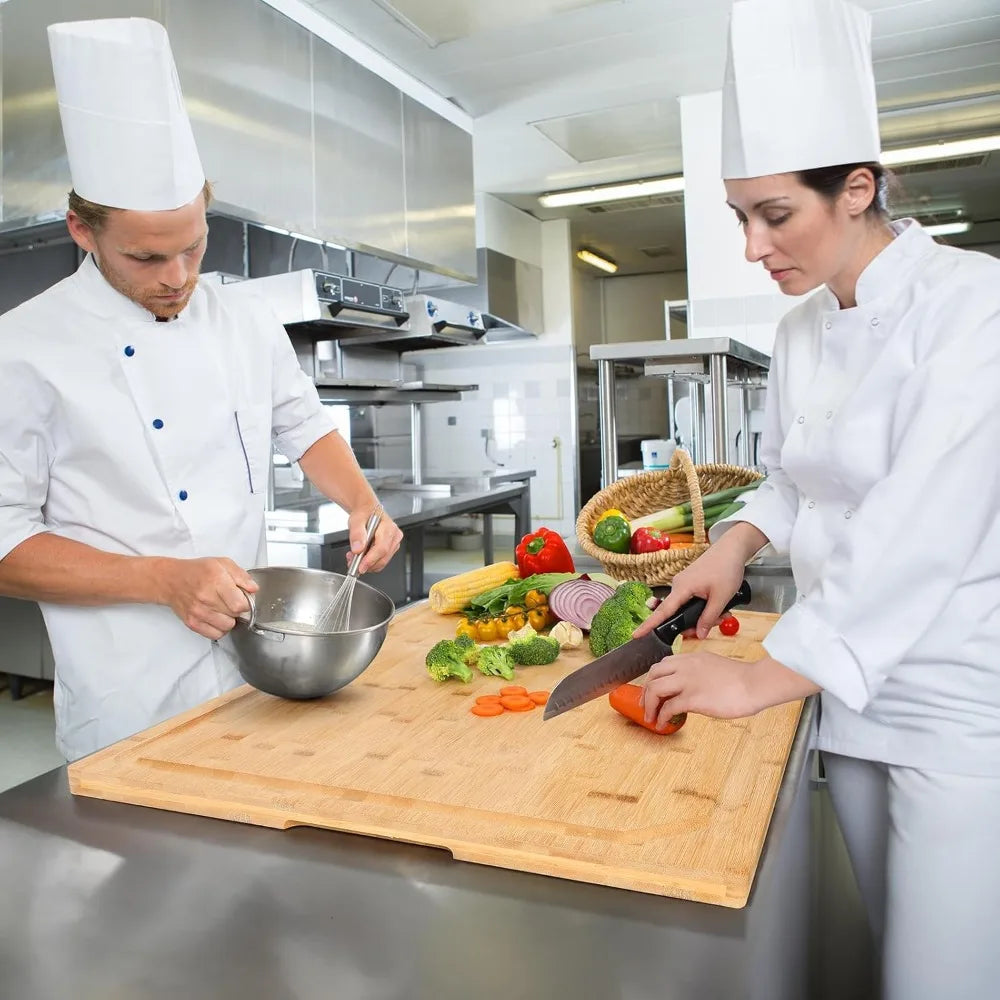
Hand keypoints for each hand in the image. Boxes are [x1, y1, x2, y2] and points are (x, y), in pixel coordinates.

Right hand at [158, 557, 257, 639]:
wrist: (171, 580)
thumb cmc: (197, 571)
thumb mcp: (222, 564)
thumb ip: (241, 575)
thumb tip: (254, 589)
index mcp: (216, 580)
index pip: (240, 604)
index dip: (246, 602)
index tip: (243, 598)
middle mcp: (206, 597)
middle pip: (235, 615)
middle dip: (237, 609)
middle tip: (231, 601)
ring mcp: (198, 612)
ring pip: (227, 626)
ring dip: (229, 619)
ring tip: (222, 609)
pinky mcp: (192, 623)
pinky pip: (215, 635)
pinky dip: (219, 628)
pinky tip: (216, 618)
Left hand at [347, 506, 402, 573]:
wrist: (366, 511)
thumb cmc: (364, 514)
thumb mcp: (356, 520)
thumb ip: (357, 534)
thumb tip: (358, 549)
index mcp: (388, 527)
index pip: (382, 548)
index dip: (371, 559)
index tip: (360, 567)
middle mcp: (394, 536)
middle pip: (383, 557)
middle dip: (367, 564)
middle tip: (352, 562)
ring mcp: (394, 543)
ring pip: (382, 561)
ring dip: (367, 564)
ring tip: (354, 557)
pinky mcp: (390, 549)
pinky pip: (381, 560)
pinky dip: (370, 562)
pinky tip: (361, 556)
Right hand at [633, 542, 747, 640]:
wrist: (731, 549)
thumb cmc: (726, 568)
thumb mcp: (721, 598)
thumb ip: (708, 618)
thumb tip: (699, 635)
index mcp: (682, 588)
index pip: (662, 611)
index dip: (648, 625)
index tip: (635, 635)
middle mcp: (678, 585)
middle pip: (677, 614)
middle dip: (695, 623)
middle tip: (717, 622)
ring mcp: (683, 583)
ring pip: (687, 608)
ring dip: (703, 615)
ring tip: (722, 613)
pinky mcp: (690, 582)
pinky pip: (690, 600)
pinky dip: (702, 606)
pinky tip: (718, 606)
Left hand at [640, 651, 759, 726]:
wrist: (755, 683)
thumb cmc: (742, 679)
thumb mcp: (715, 667)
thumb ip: (699, 672)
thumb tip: (691, 686)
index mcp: (692, 658)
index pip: (663, 664)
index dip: (654, 678)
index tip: (652, 690)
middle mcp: (685, 667)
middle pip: (653, 674)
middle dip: (645, 691)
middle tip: (645, 704)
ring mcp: (687, 681)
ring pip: (654, 689)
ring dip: (648, 705)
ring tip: (650, 717)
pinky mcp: (692, 698)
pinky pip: (668, 708)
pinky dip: (661, 717)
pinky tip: (662, 724)